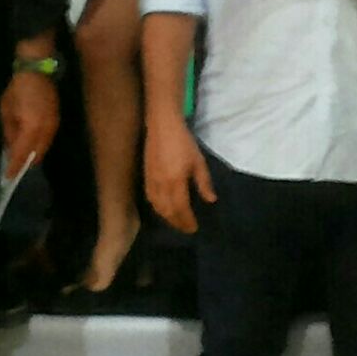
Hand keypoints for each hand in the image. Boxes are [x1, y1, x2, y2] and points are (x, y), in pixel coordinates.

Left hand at [0, 71, 58, 167]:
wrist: (37, 71)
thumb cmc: (17, 89)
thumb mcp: (7, 111)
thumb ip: (10, 132)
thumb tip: (10, 147)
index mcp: (31, 127)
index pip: (22, 153)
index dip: (15, 166)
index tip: (8, 177)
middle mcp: (45, 130)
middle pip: (36, 155)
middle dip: (24, 164)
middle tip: (13, 169)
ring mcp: (54, 126)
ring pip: (43, 149)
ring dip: (32, 156)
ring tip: (20, 160)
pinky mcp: (56, 122)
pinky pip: (47, 141)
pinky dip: (39, 147)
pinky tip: (30, 147)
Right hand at [144, 113, 215, 234]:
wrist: (162, 126)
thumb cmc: (184, 143)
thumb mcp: (198, 162)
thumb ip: (204, 183)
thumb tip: (210, 200)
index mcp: (175, 182)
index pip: (181, 209)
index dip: (187, 221)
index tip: (194, 228)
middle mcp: (161, 185)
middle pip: (168, 211)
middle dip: (177, 223)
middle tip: (186, 229)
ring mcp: (151, 181)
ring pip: (157, 207)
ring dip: (167, 218)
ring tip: (176, 222)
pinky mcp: (146, 177)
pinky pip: (150, 199)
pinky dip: (157, 208)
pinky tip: (163, 209)